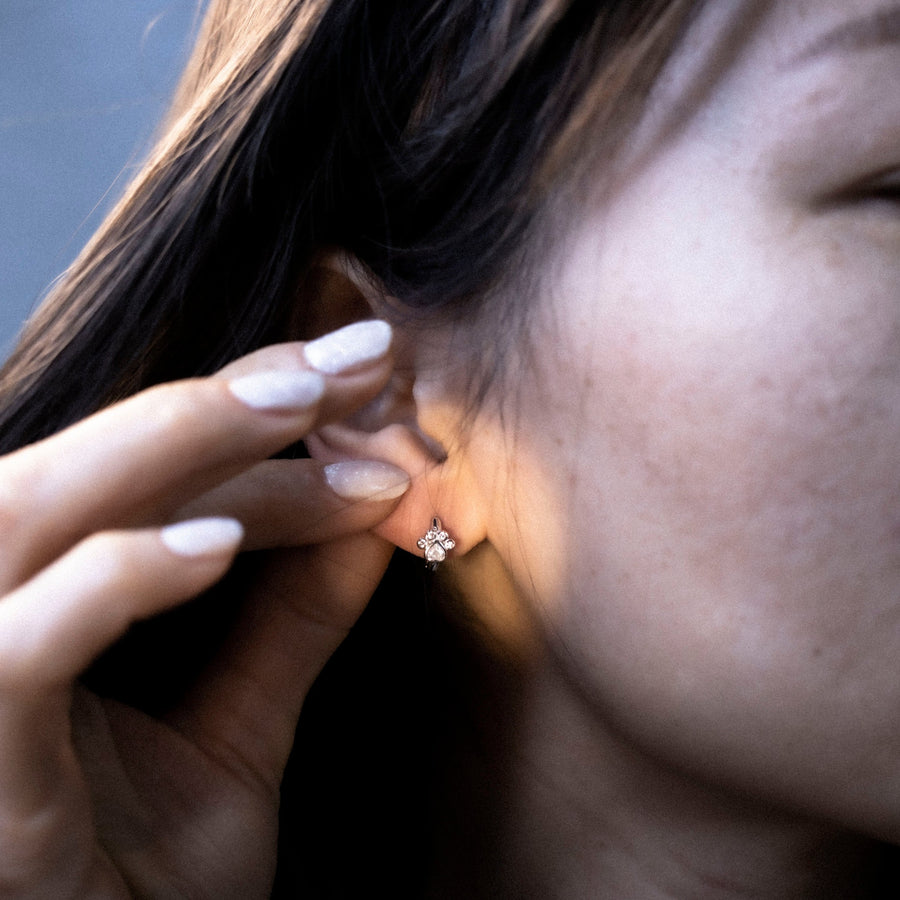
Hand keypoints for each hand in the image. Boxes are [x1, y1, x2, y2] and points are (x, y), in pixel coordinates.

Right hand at [0, 322, 407, 897]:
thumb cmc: (144, 887)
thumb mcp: (235, 740)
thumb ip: (291, 628)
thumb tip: (378, 516)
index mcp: (41, 610)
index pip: (140, 474)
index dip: (251, 410)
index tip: (365, 379)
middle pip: (85, 462)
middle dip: (222, 397)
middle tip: (355, 358)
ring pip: (32, 511)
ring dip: (174, 446)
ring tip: (303, 407)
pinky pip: (19, 648)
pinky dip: (113, 581)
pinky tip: (219, 546)